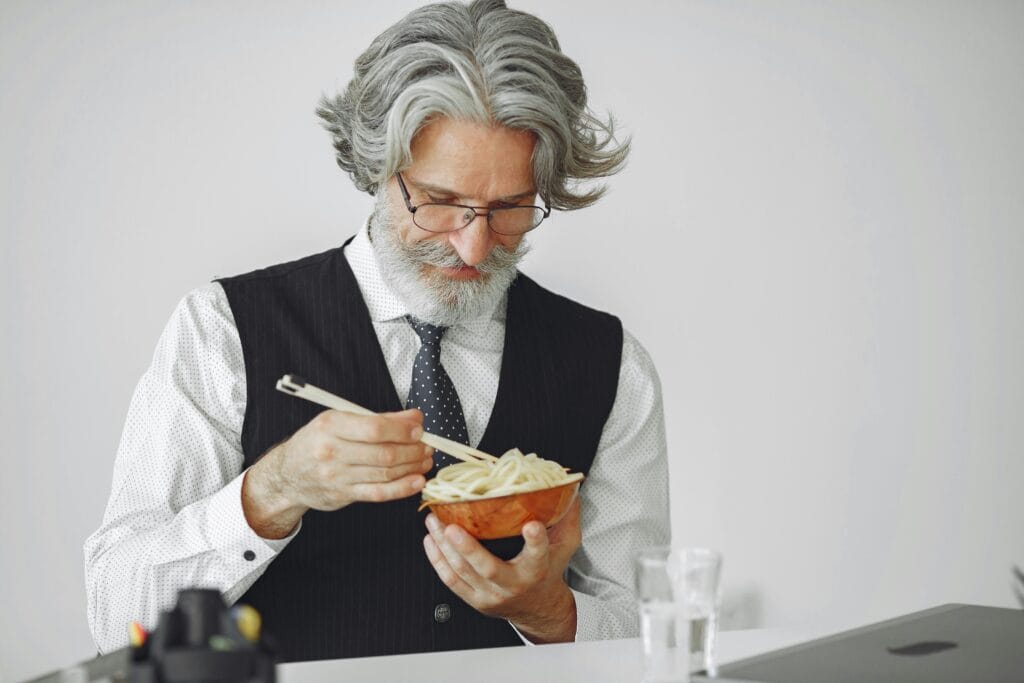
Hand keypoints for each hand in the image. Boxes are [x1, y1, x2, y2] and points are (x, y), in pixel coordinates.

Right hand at [243, 408, 433, 537]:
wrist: (288, 475)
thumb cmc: (318, 442)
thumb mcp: (339, 420)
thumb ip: (377, 419)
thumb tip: (413, 418)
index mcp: (331, 426)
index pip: (374, 428)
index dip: (402, 430)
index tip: (419, 429)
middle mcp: (332, 451)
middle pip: (383, 453)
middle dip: (413, 450)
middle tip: (428, 446)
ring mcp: (337, 476)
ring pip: (385, 474)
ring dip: (412, 467)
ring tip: (425, 460)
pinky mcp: (344, 495)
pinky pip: (379, 493)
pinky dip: (402, 489)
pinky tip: (417, 481)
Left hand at [423, 498, 581, 642]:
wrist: (538, 608)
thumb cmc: (548, 571)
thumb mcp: (565, 546)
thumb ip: (567, 517)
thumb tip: (569, 487)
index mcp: (537, 570)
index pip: (538, 554)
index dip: (535, 541)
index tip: (532, 525)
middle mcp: (513, 585)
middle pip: (489, 569)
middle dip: (468, 548)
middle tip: (452, 527)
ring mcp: (491, 595)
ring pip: (463, 573)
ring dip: (444, 547)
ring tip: (434, 522)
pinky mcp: (474, 599)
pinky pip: (451, 581)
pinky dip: (437, 560)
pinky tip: (431, 540)